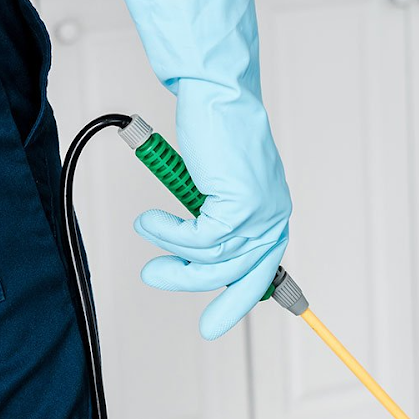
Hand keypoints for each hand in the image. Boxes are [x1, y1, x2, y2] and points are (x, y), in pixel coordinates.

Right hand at [112, 0, 291, 339]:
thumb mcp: (218, 186)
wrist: (216, 95)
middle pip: (240, 276)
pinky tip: (152, 219)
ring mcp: (260, 213)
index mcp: (272, 213)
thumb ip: (215, 218)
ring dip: (171, 256)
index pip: (262, 271)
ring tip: (146, 232)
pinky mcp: (239, 206)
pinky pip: (197, 241)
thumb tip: (199, 251)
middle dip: (202, 294)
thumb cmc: (215, 130)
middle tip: (158, 284)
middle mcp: (273, 216)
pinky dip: (169, 234)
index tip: (219, 323)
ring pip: (212, 261)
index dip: (240, 298)